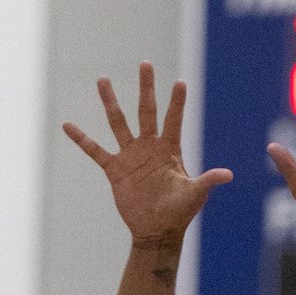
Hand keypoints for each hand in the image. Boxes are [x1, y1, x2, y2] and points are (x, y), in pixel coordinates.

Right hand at [65, 63, 233, 247]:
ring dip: (110, 102)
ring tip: (103, 79)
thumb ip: (208, 181)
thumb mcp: (195, 195)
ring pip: (118, 122)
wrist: (157, 230)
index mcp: (169, 149)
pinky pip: (94, 151)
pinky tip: (67, 125)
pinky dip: (81, 139)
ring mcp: (130, 156)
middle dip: (146, 88)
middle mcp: (149, 146)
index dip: (177, 102)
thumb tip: (228, 175)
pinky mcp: (115, 170)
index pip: (174, 119)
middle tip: (145, 64)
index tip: (180, 81)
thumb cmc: (179, 212)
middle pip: (146, 110)